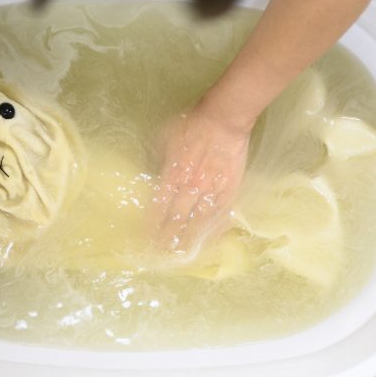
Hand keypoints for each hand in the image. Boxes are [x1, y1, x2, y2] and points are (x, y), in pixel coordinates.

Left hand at [154, 103, 253, 254]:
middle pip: (176, 220)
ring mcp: (212, 190)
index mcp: (172, 175)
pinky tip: (210, 243)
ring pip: (199, 222)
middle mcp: (191, 188)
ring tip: (182, 257)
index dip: (151, 226)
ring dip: (189, 241)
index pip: (158, 208)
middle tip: (160, 256)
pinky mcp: (231, 190)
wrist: (224, 118)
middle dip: (167, 240)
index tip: (144, 240)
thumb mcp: (163, 137)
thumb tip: (151, 173)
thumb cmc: (191, 123)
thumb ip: (157, 158)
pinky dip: (215, 231)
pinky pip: (222, 215)